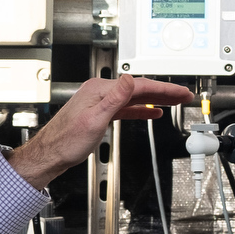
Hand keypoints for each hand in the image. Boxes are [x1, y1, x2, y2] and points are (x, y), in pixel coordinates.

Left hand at [6, 75, 193, 189]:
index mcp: (99, 90)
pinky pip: (126, 107)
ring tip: (174, 102)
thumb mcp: (94, 120)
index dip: (163, 88)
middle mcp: (100, 92)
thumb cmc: (66, 141)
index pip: (139, 85)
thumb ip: (114, 99)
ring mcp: (99, 102)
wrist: (50, 155)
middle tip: (184, 95)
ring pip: (134, 97)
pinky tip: (151, 113)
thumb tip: (129, 79)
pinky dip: (141, 109)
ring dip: (155, 99)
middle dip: (164, 91)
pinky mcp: (100, 112)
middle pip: (139, 88)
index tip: (180, 92)